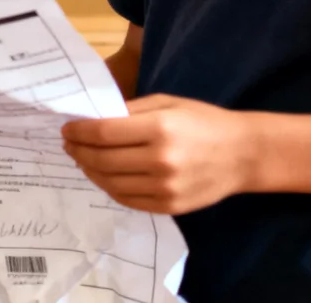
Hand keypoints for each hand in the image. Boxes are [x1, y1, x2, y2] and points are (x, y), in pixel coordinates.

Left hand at [62, 94, 257, 214]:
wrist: (243, 154)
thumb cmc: (204, 121)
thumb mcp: (168, 103)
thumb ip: (131, 111)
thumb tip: (94, 118)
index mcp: (160, 128)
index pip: (104, 133)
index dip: (79, 131)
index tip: (67, 129)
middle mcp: (160, 160)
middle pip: (103, 160)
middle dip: (79, 151)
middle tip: (69, 144)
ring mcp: (164, 187)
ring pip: (110, 183)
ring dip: (90, 171)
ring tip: (82, 160)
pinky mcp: (169, 206)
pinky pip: (127, 199)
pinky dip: (109, 187)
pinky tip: (103, 176)